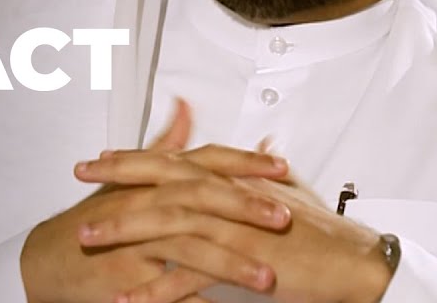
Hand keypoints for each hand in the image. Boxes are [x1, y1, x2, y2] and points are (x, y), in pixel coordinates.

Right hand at [20, 100, 292, 302]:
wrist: (45, 259)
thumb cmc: (90, 219)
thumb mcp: (126, 180)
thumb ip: (163, 145)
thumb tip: (186, 107)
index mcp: (150, 180)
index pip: (202, 162)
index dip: (242, 162)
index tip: (281, 166)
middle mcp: (142, 204)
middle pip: (198, 198)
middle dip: (245, 207)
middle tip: (285, 217)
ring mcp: (132, 242)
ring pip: (187, 247)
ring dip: (230, 263)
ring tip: (267, 277)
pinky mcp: (124, 278)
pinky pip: (166, 292)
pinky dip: (194, 302)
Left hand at [82, 155, 393, 302]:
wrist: (356, 261)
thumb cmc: (324, 232)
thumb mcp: (288, 194)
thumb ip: (264, 173)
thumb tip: (262, 149)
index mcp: (233, 180)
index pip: (175, 160)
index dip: (137, 156)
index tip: (104, 157)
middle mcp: (227, 196)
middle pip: (161, 179)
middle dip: (116, 177)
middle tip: (81, 177)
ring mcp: (230, 227)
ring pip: (165, 222)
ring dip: (122, 230)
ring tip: (87, 236)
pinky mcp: (239, 262)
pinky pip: (187, 276)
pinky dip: (153, 288)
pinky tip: (125, 296)